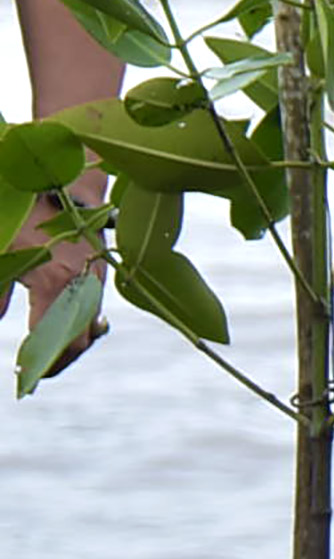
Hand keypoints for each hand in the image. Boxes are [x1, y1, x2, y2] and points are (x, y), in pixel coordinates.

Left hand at [16, 226, 103, 379]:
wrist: (65, 181)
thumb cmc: (27, 214)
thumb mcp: (2, 254)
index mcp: (56, 286)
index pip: (57, 343)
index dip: (42, 365)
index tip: (25, 377)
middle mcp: (83, 287)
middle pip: (80, 341)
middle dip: (59, 360)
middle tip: (36, 370)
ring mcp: (96, 279)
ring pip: (90, 325)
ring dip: (71, 342)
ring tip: (48, 351)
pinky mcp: (99, 270)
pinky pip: (94, 307)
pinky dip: (81, 322)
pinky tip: (64, 322)